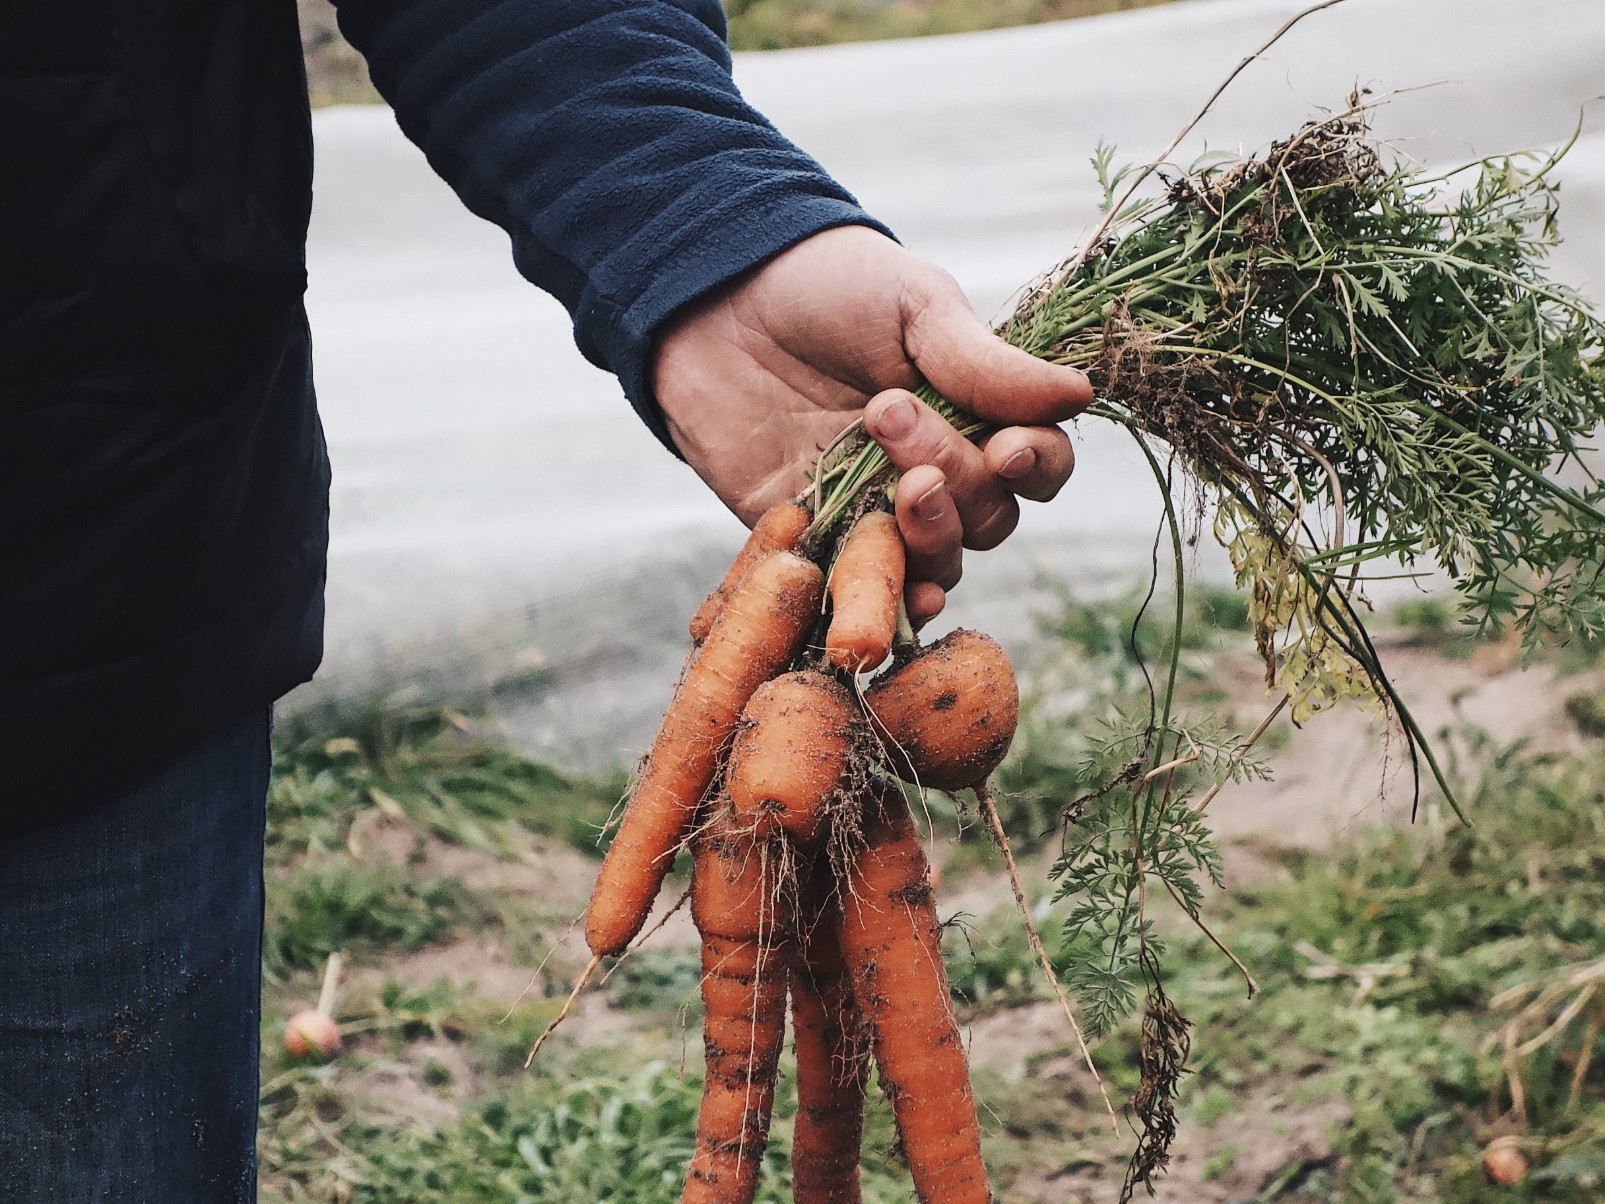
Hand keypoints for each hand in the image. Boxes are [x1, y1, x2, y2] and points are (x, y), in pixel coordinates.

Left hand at [650, 225, 1091, 623]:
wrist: (712, 294)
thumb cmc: (825, 284)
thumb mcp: (914, 306)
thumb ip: (985, 363)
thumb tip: (1081, 395)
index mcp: (973, 412)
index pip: (1036, 465)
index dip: (1034, 468)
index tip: (1006, 448)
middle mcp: (933, 469)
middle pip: (987, 517)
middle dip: (957, 479)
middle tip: (888, 414)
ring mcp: (874, 508)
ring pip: (936, 560)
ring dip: (933, 539)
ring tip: (902, 490)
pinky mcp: (811, 536)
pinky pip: (859, 585)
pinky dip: (887, 600)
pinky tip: (905, 599)